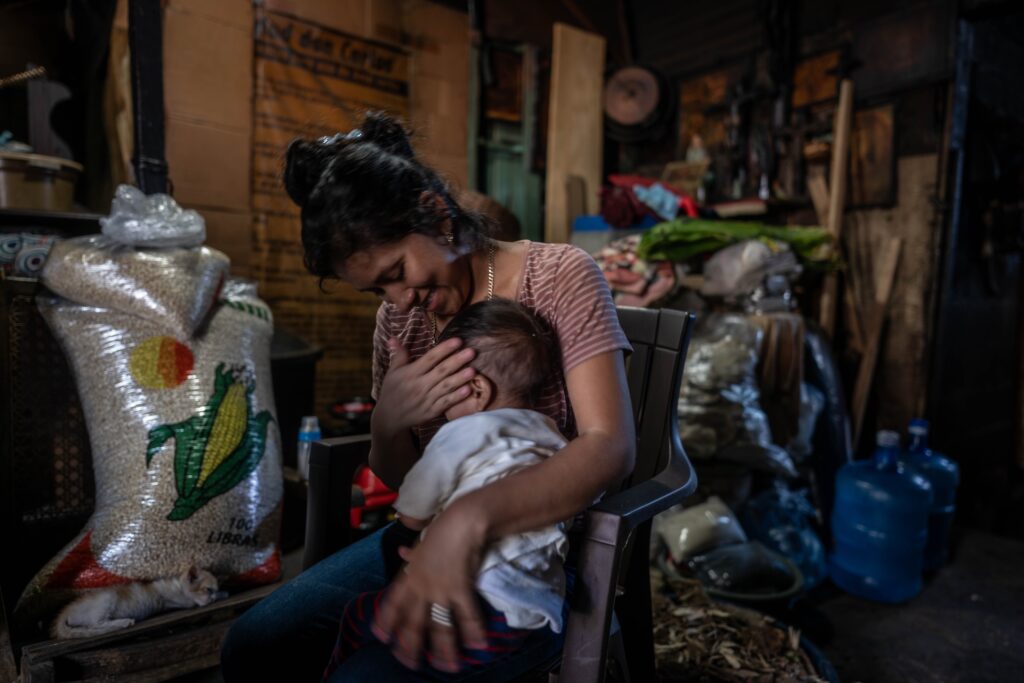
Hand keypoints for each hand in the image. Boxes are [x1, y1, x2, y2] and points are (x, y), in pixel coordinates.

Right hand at [372, 337, 475, 435]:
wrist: (389, 418)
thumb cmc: (392, 391)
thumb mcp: (392, 372)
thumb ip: (398, 355)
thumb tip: (393, 337)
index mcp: (411, 373)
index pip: (430, 358)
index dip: (444, 349)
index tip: (458, 340)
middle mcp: (419, 385)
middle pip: (441, 371)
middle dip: (457, 361)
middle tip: (472, 351)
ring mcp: (426, 399)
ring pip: (445, 387)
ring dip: (460, 378)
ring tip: (473, 370)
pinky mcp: (431, 411)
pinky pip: (446, 403)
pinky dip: (456, 397)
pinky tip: (468, 390)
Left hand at [372, 503, 487, 671]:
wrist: (461, 521)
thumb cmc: (443, 529)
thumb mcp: (423, 543)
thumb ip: (413, 555)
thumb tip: (402, 554)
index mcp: (409, 576)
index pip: (392, 602)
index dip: (386, 620)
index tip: (380, 636)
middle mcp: (421, 586)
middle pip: (413, 622)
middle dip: (411, 646)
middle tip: (410, 664)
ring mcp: (439, 589)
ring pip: (439, 625)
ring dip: (444, 649)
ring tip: (448, 666)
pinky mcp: (460, 588)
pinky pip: (466, 615)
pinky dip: (473, 631)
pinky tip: (477, 644)